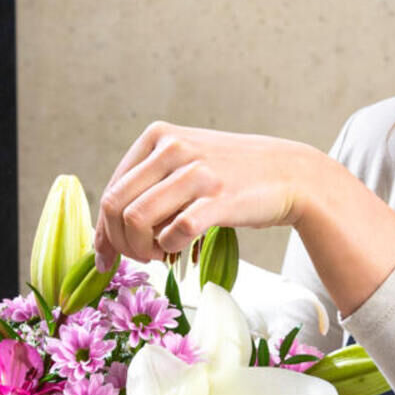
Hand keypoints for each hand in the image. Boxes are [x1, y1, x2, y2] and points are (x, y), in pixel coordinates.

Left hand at [93, 122, 322, 267]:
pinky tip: (177, 250)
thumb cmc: (232, 175)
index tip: (106, 257)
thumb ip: (149, 184)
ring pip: (137, 219)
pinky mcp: (218, 198)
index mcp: (158, 136)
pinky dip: (169, 248)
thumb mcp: (186, 161)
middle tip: (137, 258)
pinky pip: (175, 232)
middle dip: (119, 243)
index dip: (104, 230)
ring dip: (141, 249)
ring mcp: (197, 172)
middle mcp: (173, 148)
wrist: (290, 174)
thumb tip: (106, 232)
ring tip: (158, 254)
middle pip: (117, 206)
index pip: (112, 189)